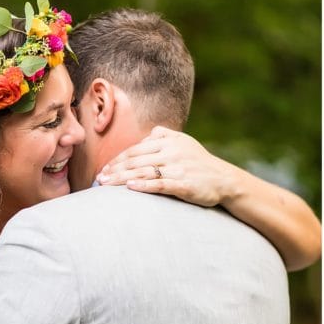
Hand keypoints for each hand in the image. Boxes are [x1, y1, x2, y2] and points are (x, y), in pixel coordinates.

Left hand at [98, 126, 233, 206]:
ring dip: (121, 178)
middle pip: (135, 161)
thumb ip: (163, 136)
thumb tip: (144, 136)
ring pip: (143, 172)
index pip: (135, 150)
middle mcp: (173, 152)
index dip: (116, 159)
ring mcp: (179, 168)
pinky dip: (144, 185)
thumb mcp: (183, 142)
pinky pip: (161, 184)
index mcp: (169, 141)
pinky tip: (130, 188)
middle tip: (98, 179)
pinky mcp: (185, 184)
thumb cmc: (198, 162)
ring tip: (105, 185)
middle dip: (114, 170)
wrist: (225, 180)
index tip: (103, 169)